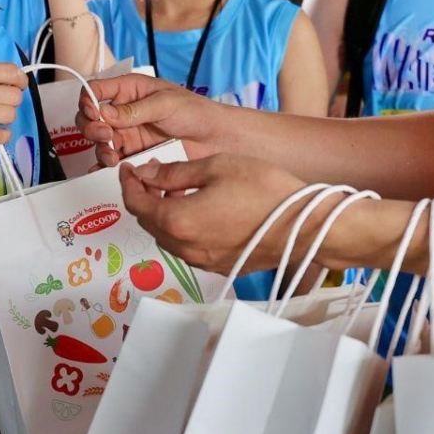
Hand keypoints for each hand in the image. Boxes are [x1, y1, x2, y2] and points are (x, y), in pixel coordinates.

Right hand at [77, 73, 232, 165]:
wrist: (218, 140)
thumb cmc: (197, 112)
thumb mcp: (166, 103)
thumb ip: (134, 110)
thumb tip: (105, 113)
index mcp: (130, 90)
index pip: (97, 90)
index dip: (88, 101)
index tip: (93, 112)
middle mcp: (125, 112)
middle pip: (91, 118)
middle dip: (91, 128)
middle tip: (105, 136)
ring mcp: (129, 135)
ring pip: (100, 143)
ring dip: (100, 150)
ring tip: (112, 157)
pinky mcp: (135, 156)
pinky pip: (113, 162)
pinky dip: (104, 168)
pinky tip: (104, 171)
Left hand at [121, 153, 313, 275]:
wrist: (305, 226)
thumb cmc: (266, 192)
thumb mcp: (216, 167)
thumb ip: (175, 172)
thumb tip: (148, 174)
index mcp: (178, 220)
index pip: (136, 203)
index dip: (128, 183)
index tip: (129, 168)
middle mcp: (185, 247)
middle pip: (148, 222)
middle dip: (144, 197)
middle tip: (151, 175)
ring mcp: (202, 261)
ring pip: (166, 236)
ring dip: (163, 214)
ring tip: (176, 190)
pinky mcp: (218, 266)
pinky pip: (187, 247)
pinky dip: (182, 227)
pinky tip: (197, 209)